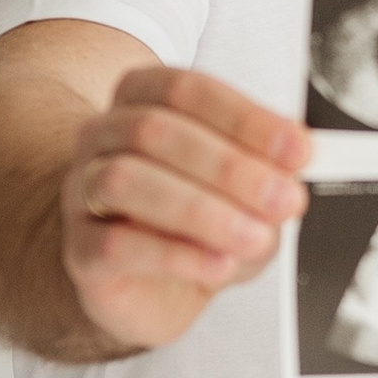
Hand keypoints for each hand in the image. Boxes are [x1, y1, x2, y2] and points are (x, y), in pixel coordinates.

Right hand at [61, 65, 308, 351]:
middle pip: (154, 131)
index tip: (298, 149)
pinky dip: (175, 256)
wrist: (149, 286)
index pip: (186, 90)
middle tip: (283, 199)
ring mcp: (81, 191)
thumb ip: (267, 176)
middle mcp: (103, 136)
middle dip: (229, 166)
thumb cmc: (194, 225)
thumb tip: (292, 171)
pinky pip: (115, 245)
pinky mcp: (80, 250)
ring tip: (253, 237)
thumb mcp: (245, 194)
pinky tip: (217, 266)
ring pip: (126, 181)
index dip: (244, 118)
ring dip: (201, 210)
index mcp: (142, 100)